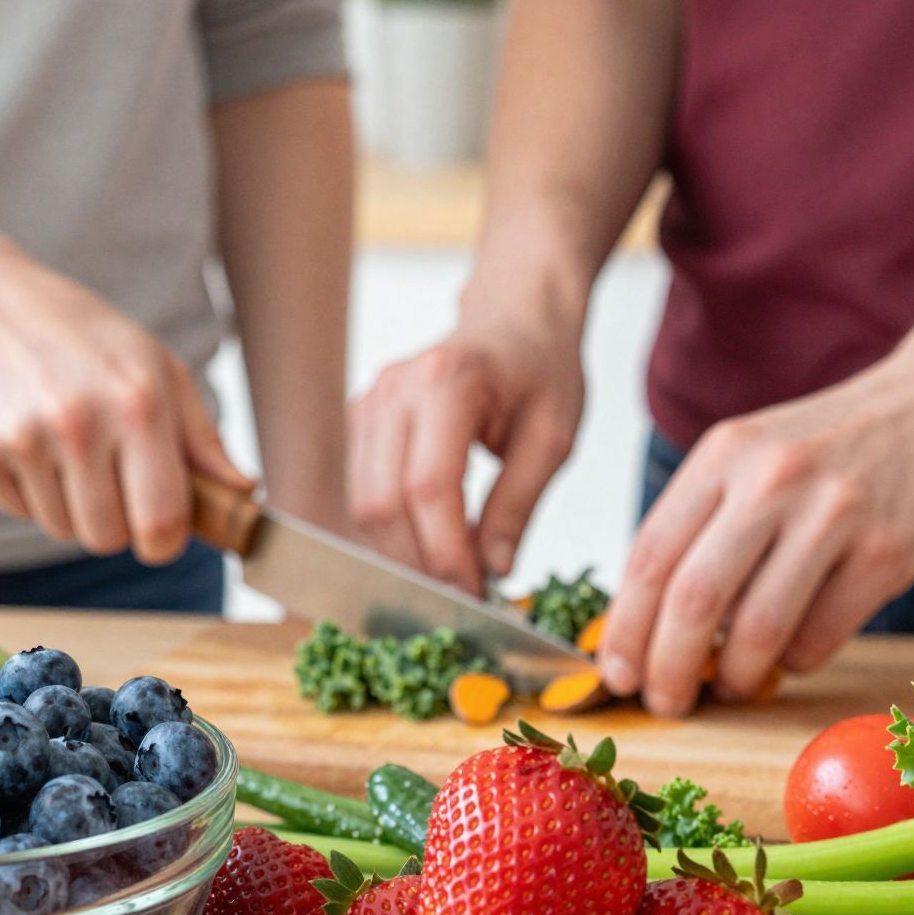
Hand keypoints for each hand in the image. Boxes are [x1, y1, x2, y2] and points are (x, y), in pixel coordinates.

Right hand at [0, 232, 251, 562]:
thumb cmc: (85, 337)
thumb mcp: (158, 368)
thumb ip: (203, 439)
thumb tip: (244, 493)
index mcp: (138, 405)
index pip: (161, 522)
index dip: (166, 541)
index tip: (162, 530)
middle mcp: (78, 424)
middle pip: (107, 539)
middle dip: (117, 523)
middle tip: (111, 479)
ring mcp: (21, 441)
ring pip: (62, 530)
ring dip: (72, 506)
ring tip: (67, 450)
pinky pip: (20, 513)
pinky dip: (31, 492)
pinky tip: (30, 443)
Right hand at [347, 321, 584, 594]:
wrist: (515, 319)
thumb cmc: (540, 368)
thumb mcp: (553, 436)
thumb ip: (519, 503)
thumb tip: (491, 568)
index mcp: (449, 381)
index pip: (428, 486)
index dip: (445, 550)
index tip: (473, 592)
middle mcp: (395, 389)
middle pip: (381, 501)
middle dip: (418, 561)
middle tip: (461, 595)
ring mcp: (370, 403)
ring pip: (361, 504)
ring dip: (401, 552)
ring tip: (450, 573)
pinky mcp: (361, 423)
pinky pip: (359, 492)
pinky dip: (389, 531)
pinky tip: (429, 544)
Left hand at [598, 363, 913, 717]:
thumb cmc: (836, 446)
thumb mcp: (754, 456)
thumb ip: (703, 523)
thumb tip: (646, 623)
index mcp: (724, 454)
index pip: (648, 557)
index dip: (624, 629)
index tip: (616, 674)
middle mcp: (772, 479)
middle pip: (693, 600)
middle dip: (667, 669)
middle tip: (664, 702)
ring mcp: (834, 515)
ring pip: (757, 631)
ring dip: (735, 676)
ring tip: (732, 683)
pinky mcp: (886, 554)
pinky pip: (819, 639)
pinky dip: (794, 662)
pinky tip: (793, 652)